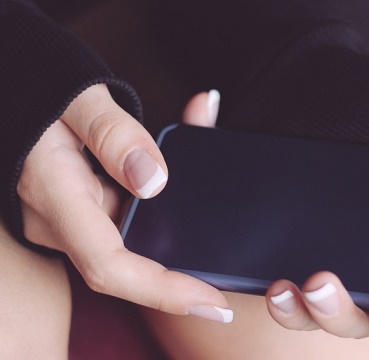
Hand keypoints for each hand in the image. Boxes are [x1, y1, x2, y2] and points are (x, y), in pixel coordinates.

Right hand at [18, 84, 231, 322]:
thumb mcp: (79, 98)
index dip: (162, 291)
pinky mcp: (74, 210)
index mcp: (54, 193)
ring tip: (211, 240)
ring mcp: (64, 218)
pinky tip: (181, 209)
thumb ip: (115, 134)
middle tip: (227, 280)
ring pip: (123, 245)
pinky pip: (117, 225)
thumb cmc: (40, 88)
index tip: (212, 301)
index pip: (109, 265)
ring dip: (166, 244)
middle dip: (175, 278)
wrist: (12, 91)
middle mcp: (56, 218)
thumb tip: (154, 181)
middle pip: (123, 266)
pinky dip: (152, 221)